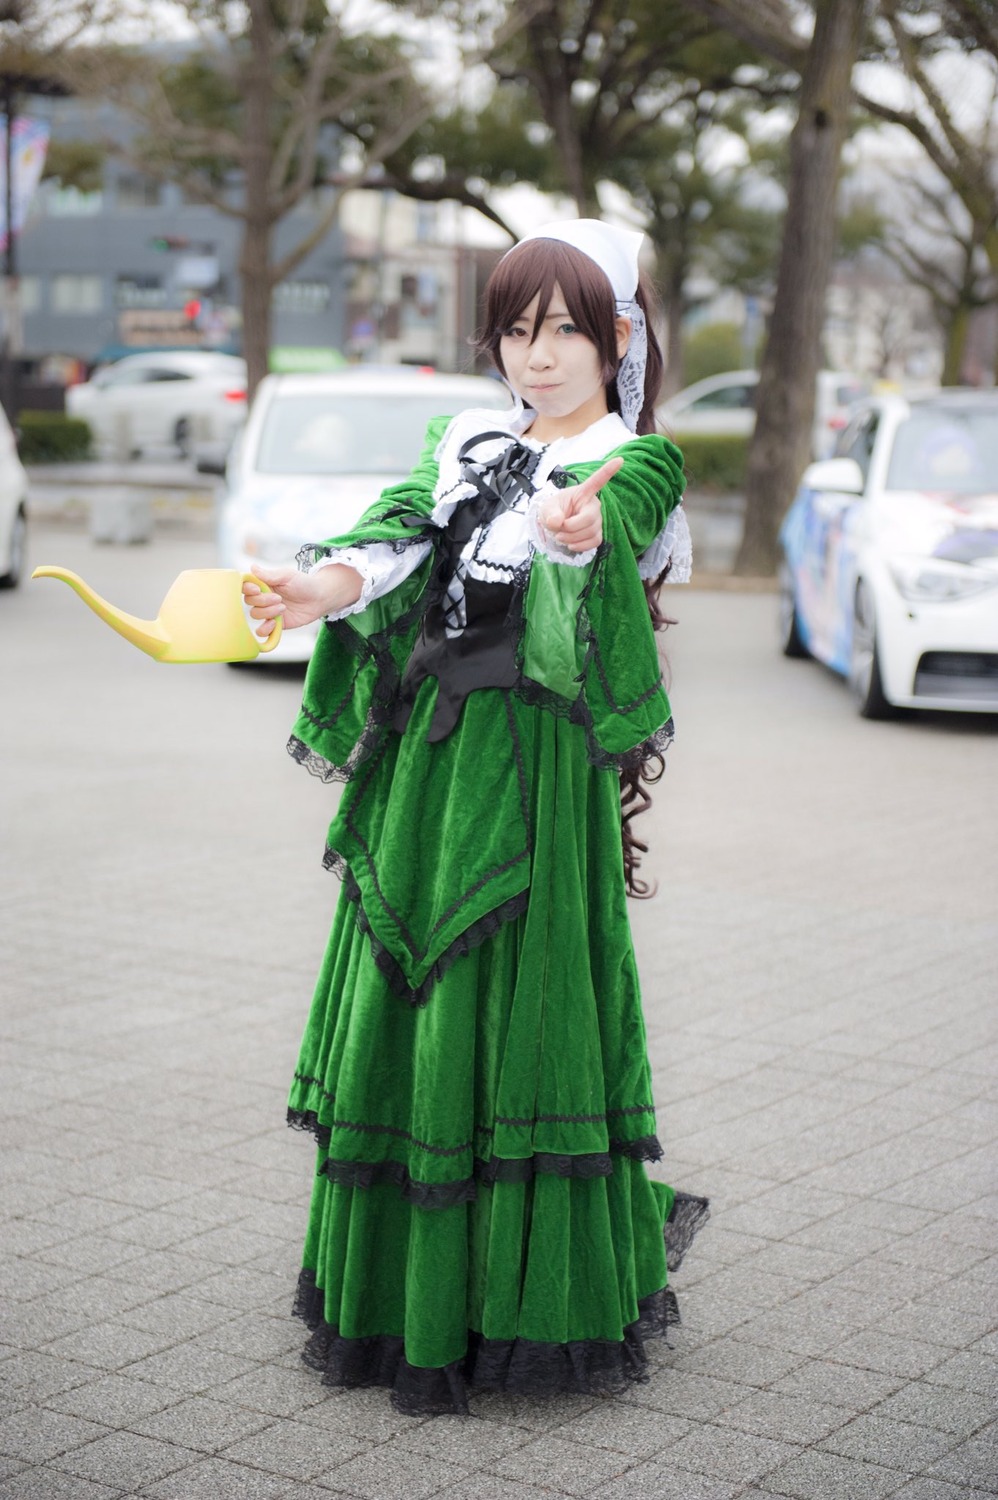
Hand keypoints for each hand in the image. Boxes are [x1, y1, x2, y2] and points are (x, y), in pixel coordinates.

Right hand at [242, 562, 362, 637]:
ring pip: (255, 614)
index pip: (245, 586)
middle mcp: (263, 598)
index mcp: (264, 584)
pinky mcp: (276, 624)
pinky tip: (274, 623)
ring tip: (283, 608)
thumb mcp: (287, 575)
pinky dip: (265, 629)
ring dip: (268, 612)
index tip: (257, 589)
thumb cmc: (304, 583)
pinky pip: (262, 631)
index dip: (247, 589)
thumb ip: (269, 575)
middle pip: (249, 601)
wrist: (320, 598)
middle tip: (279, 598)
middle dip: (263, 601)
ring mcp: (268, 611)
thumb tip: (252, 568)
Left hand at [539, 456, 622, 551]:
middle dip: (570, 528)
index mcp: (582, 493)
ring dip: (571, 538)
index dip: (608, 471)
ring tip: (561, 536)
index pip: (597, 481)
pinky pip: (594, 543)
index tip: (620, 460)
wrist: (555, 526)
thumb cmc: (553, 511)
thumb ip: (550, 514)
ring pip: (590, 533)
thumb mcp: (547, 509)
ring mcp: (597, 520)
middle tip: (557, 530)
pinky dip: (579, 546)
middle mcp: (594, 505)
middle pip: (589, 519)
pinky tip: (571, 544)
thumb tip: (557, 522)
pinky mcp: (597, 534)